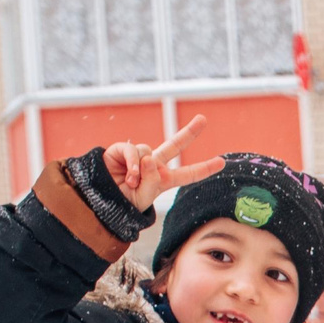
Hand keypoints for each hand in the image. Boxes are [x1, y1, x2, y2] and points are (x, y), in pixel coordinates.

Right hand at [100, 115, 222, 211]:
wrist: (101, 201)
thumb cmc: (123, 203)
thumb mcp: (143, 197)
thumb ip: (151, 180)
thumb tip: (150, 157)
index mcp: (163, 180)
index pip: (187, 174)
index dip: (204, 168)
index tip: (222, 162)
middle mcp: (153, 165)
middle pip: (175, 145)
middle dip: (189, 132)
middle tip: (203, 119)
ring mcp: (139, 157)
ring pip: (148, 151)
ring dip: (141, 170)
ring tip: (132, 184)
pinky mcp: (122, 150)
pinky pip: (133, 150)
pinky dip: (132, 163)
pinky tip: (129, 176)